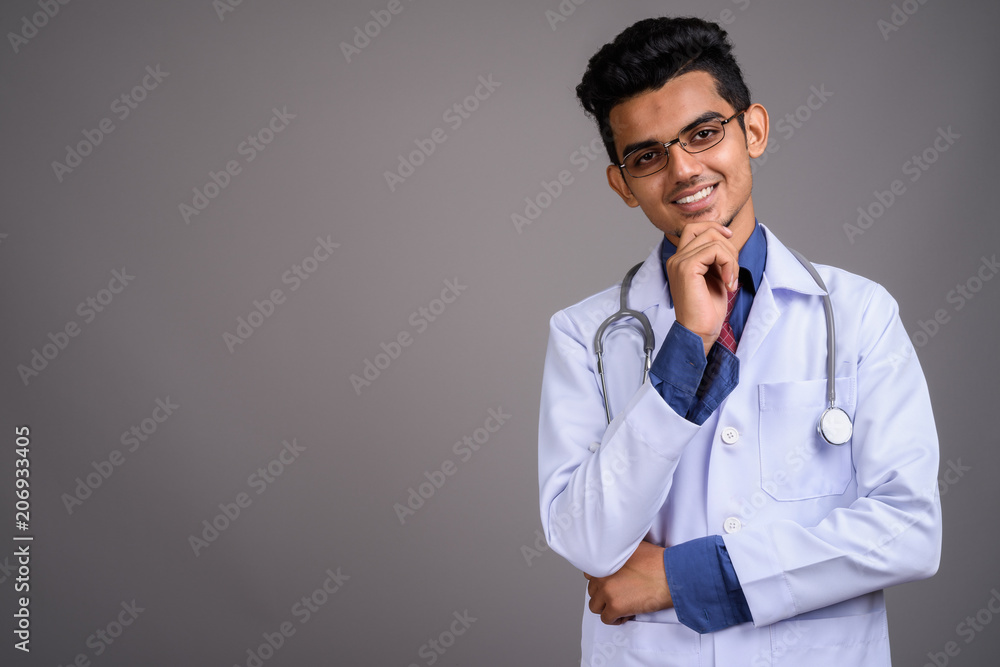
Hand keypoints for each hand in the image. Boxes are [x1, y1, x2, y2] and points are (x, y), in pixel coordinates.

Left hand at [583, 541, 672, 624]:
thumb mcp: (634, 548)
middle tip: (621, 596)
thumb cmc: (658, 561)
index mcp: (605, 560)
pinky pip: (606, 619)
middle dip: (605, 595)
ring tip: (622, 606)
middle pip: (592, 591)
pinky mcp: (615, 606)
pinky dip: (615, 619)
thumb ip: (619, 554)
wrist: (671, 574)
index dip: (601, 581)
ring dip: (607, 608)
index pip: (589, 574)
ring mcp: (607, 590)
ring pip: (595, 606)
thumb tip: (617, 559)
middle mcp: (602, 574)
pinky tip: (627, 614)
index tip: (612, 585)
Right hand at [664, 221, 739, 355]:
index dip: (714, 228)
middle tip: (733, 271)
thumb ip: (714, 258)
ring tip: (731, 280)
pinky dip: (729, 264)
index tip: (730, 240)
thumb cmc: (706, 310)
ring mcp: (679, 262)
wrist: (699, 331)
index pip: (694, 228)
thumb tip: (726, 239)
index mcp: (680, 260)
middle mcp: (676, 258)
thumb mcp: (714, 276)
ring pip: (714, 240)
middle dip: (728, 246)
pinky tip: (728, 283)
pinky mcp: (687, 268)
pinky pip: (714, 251)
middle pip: (706, 230)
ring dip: (731, 259)